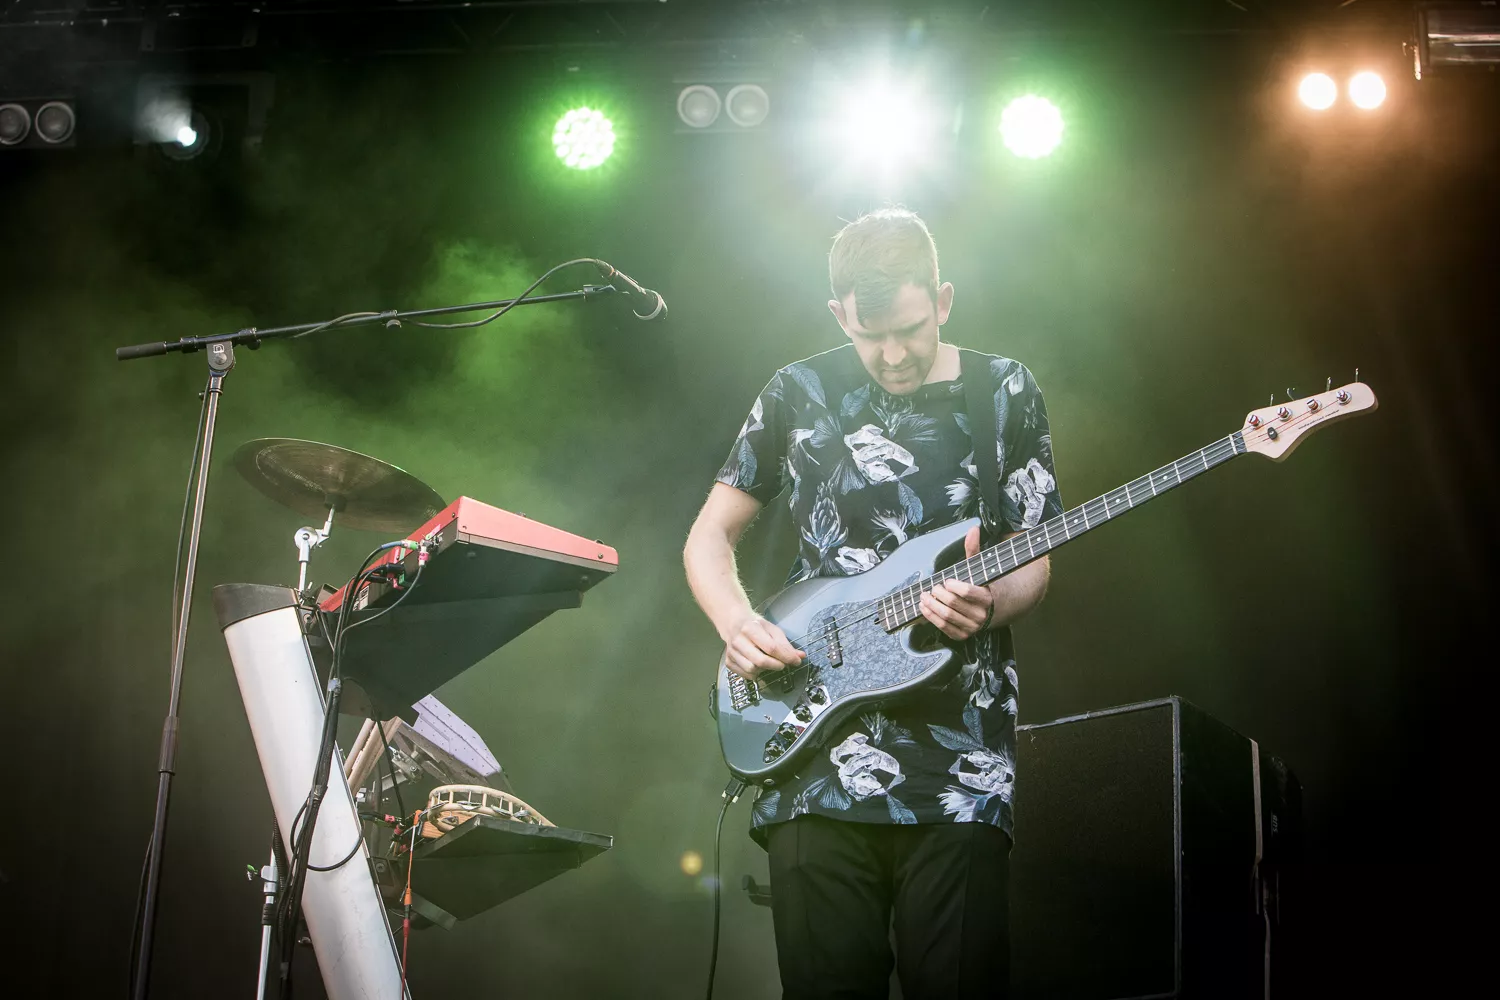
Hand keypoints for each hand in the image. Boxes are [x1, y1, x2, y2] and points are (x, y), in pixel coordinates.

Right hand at [723, 615, 804, 680]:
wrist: (734, 623)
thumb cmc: (756, 626)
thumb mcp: (773, 629)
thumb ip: (786, 644)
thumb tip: (800, 657)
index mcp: (750, 628)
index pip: (771, 647)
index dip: (786, 657)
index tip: (795, 661)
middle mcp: (738, 641)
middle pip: (760, 661)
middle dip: (776, 665)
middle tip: (783, 664)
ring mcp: (731, 652)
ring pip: (752, 670)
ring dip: (764, 670)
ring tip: (768, 662)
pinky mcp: (728, 661)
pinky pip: (745, 675)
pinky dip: (755, 673)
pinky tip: (758, 665)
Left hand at [920, 524, 994, 640]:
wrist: (999, 608)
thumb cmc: (985, 585)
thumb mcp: (980, 568)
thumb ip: (974, 550)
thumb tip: (973, 529)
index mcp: (988, 598)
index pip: (968, 593)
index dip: (954, 586)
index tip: (946, 580)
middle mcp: (981, 615)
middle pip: (954, 605)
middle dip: (939, 595)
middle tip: (932, 587)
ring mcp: (972, 627)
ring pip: (947, 617)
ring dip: (931, 606)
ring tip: (923, 596)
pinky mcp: (963, 635)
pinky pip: (944, 628)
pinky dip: (931, 618)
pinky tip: (924, 608)